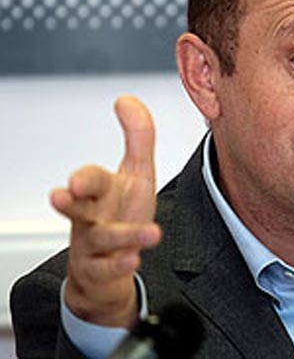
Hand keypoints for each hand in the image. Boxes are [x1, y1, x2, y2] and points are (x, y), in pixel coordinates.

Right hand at [51, 95, 161, 326]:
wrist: (108, 265)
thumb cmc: (121, 213)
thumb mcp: (137, 173)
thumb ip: (138, 136)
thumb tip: (127, 99)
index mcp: (102, 191)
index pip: (91, 180)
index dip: (84, 179)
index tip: (75, 181)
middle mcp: (92, 216)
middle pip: (79, 208)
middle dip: (71, 201)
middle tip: (64, 195)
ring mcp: (93, 244)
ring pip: (100, 239)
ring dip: (124, 235)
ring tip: (151, 233)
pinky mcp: (99, 271)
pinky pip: (105, 270)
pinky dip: (119, 265)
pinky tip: (134, 259)